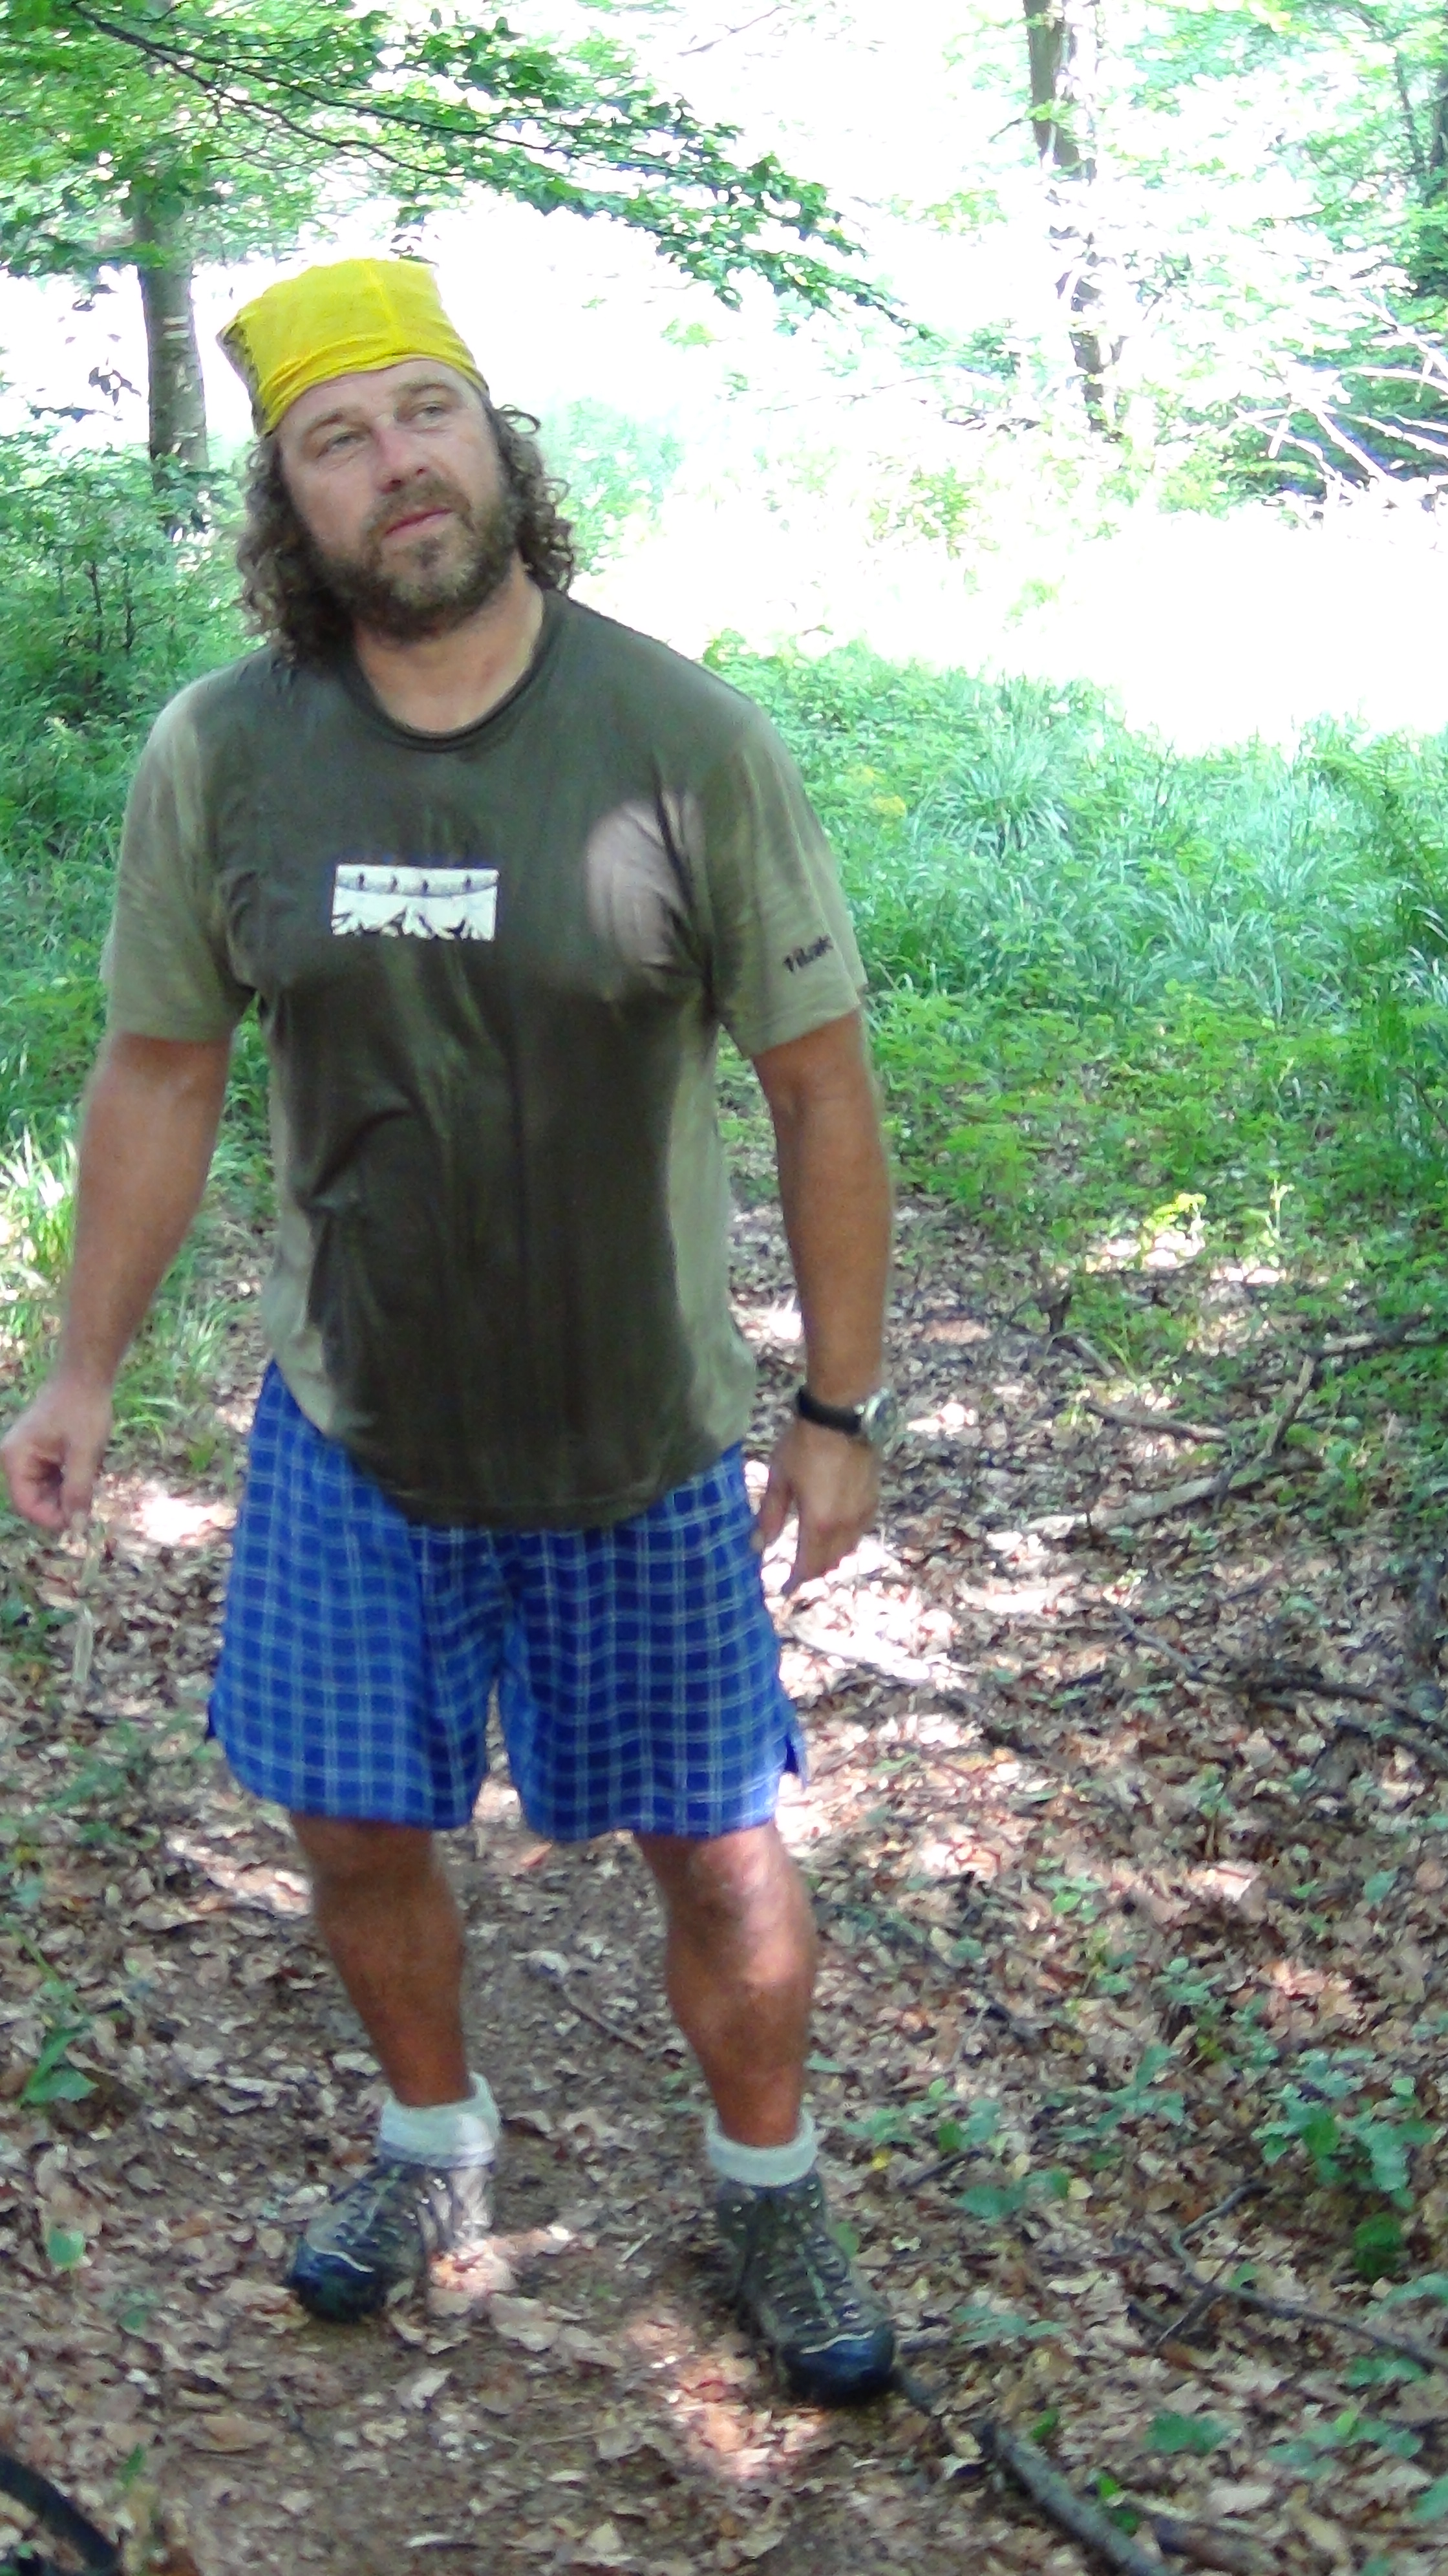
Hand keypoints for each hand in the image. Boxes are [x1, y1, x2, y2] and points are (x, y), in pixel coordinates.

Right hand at [1, 1374, 113, 1532]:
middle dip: (63, 1505)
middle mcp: (14, 1459)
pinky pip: (51, 1478)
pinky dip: (70, 1480)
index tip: (81, 1520)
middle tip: (91, 1497)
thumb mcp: (85, 1453)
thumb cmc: (84, 1410)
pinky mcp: (39, 1453)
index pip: (27, 1505)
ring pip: (46, 1491)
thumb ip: (78, 1491)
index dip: (52, 1519)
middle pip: (35, 1500)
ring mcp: (26, 1456)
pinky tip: (87, 1466)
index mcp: (15, 1459)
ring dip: (69, 1492)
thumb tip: (76, 1528)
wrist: (86, 1376)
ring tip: (90, 1473)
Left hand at [752, 1414, 879, 1594]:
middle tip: (797, 1572)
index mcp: (818, 1524)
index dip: (795, 1581)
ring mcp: (862, 1513)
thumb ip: (768, 1516)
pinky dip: (846, 1541)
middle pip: (830, 1562)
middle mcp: (845, 1526)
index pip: (807, 1566)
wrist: (842, 1417)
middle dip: (812, 1572)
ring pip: (848, 1550)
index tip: (784, 1590)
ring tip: (814, 1554)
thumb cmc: (804, 1445)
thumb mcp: (779, 1480)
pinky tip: (836, 1532)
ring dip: (830, 1558)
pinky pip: (860, 1532)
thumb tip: (756, 1547)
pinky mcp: (873, 1500)